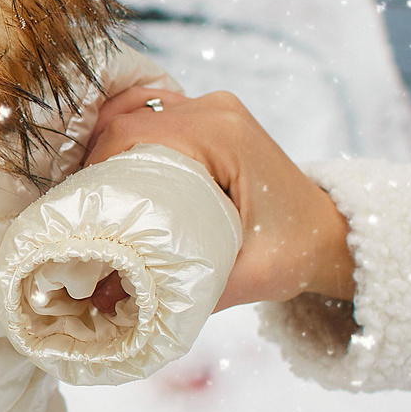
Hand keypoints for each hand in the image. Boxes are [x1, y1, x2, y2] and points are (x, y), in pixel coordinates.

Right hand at [84, 87, 356, 309]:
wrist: (330, 235)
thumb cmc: (296, 252)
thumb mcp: (243, 277)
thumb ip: (177, 290)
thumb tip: (102, 303)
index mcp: (222, 135)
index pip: (132, 134)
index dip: (95, 169)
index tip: (80, 211)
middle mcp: (215, 110)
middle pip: (127, 121)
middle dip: (97, 165)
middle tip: (82, 212)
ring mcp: (213, 108)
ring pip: (136, 114)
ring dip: (110, 150)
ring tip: (97, 196)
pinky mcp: (211, 119)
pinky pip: (155, 115)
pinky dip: (130, 139)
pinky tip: (118, 174)